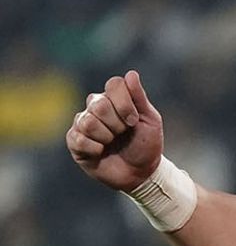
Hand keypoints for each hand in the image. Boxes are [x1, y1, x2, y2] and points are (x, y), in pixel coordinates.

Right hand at [66, 70, 163, 190]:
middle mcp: (96, 106)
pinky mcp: (74, 141)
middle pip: (99, 104)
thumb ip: (139, 97)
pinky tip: (101, 152)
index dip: (125, 104)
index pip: (114, 84)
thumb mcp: (150, 119)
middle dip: (117, 124)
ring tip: (112, 142)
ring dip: (106, 137)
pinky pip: (78, 138)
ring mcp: (83, 122)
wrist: (140, 172)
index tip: (134, 121)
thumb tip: (131, 74)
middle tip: (123, 133)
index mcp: (116, 98)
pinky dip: (95, 148)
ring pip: (88, 122)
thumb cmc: (146, 144)